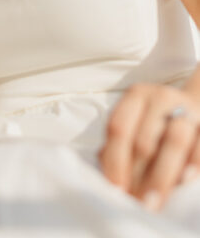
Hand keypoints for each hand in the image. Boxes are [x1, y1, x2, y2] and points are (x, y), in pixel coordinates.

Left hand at [99, 83, 199, 208]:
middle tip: (134, 202)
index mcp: (136, 96)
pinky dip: (193, 164)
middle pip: (144, 139)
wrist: (193, 107)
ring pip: (174, 142)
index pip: (119, 127)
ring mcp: (187, 110)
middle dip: (137, 175)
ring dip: (161, 176)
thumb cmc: (155, 122)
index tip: (115, 188)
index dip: (114, 160)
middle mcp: (160, 99)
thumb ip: (118, 145)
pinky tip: (184, 182)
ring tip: (152, 202)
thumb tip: (106, 175)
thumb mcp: (134, 123)